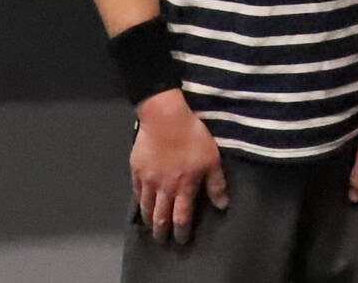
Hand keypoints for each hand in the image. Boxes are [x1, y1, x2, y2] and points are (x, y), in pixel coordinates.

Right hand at [130, 90, 228, 245]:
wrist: (164, 117)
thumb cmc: (192, 136)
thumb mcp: (212, 159)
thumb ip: (216, 184)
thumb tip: (221, 206)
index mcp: (183, 187)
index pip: (181, 218)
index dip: (181, 232)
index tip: (182, 240)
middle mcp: (163, 189)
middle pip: (160, 217)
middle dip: (162, 232)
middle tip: (162, 240)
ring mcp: (148, 180)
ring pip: (146, 207)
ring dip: (149, 220)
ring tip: (151, 226)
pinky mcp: (136, 169)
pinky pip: (136, 191)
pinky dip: (139, 202)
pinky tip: (141, 205)